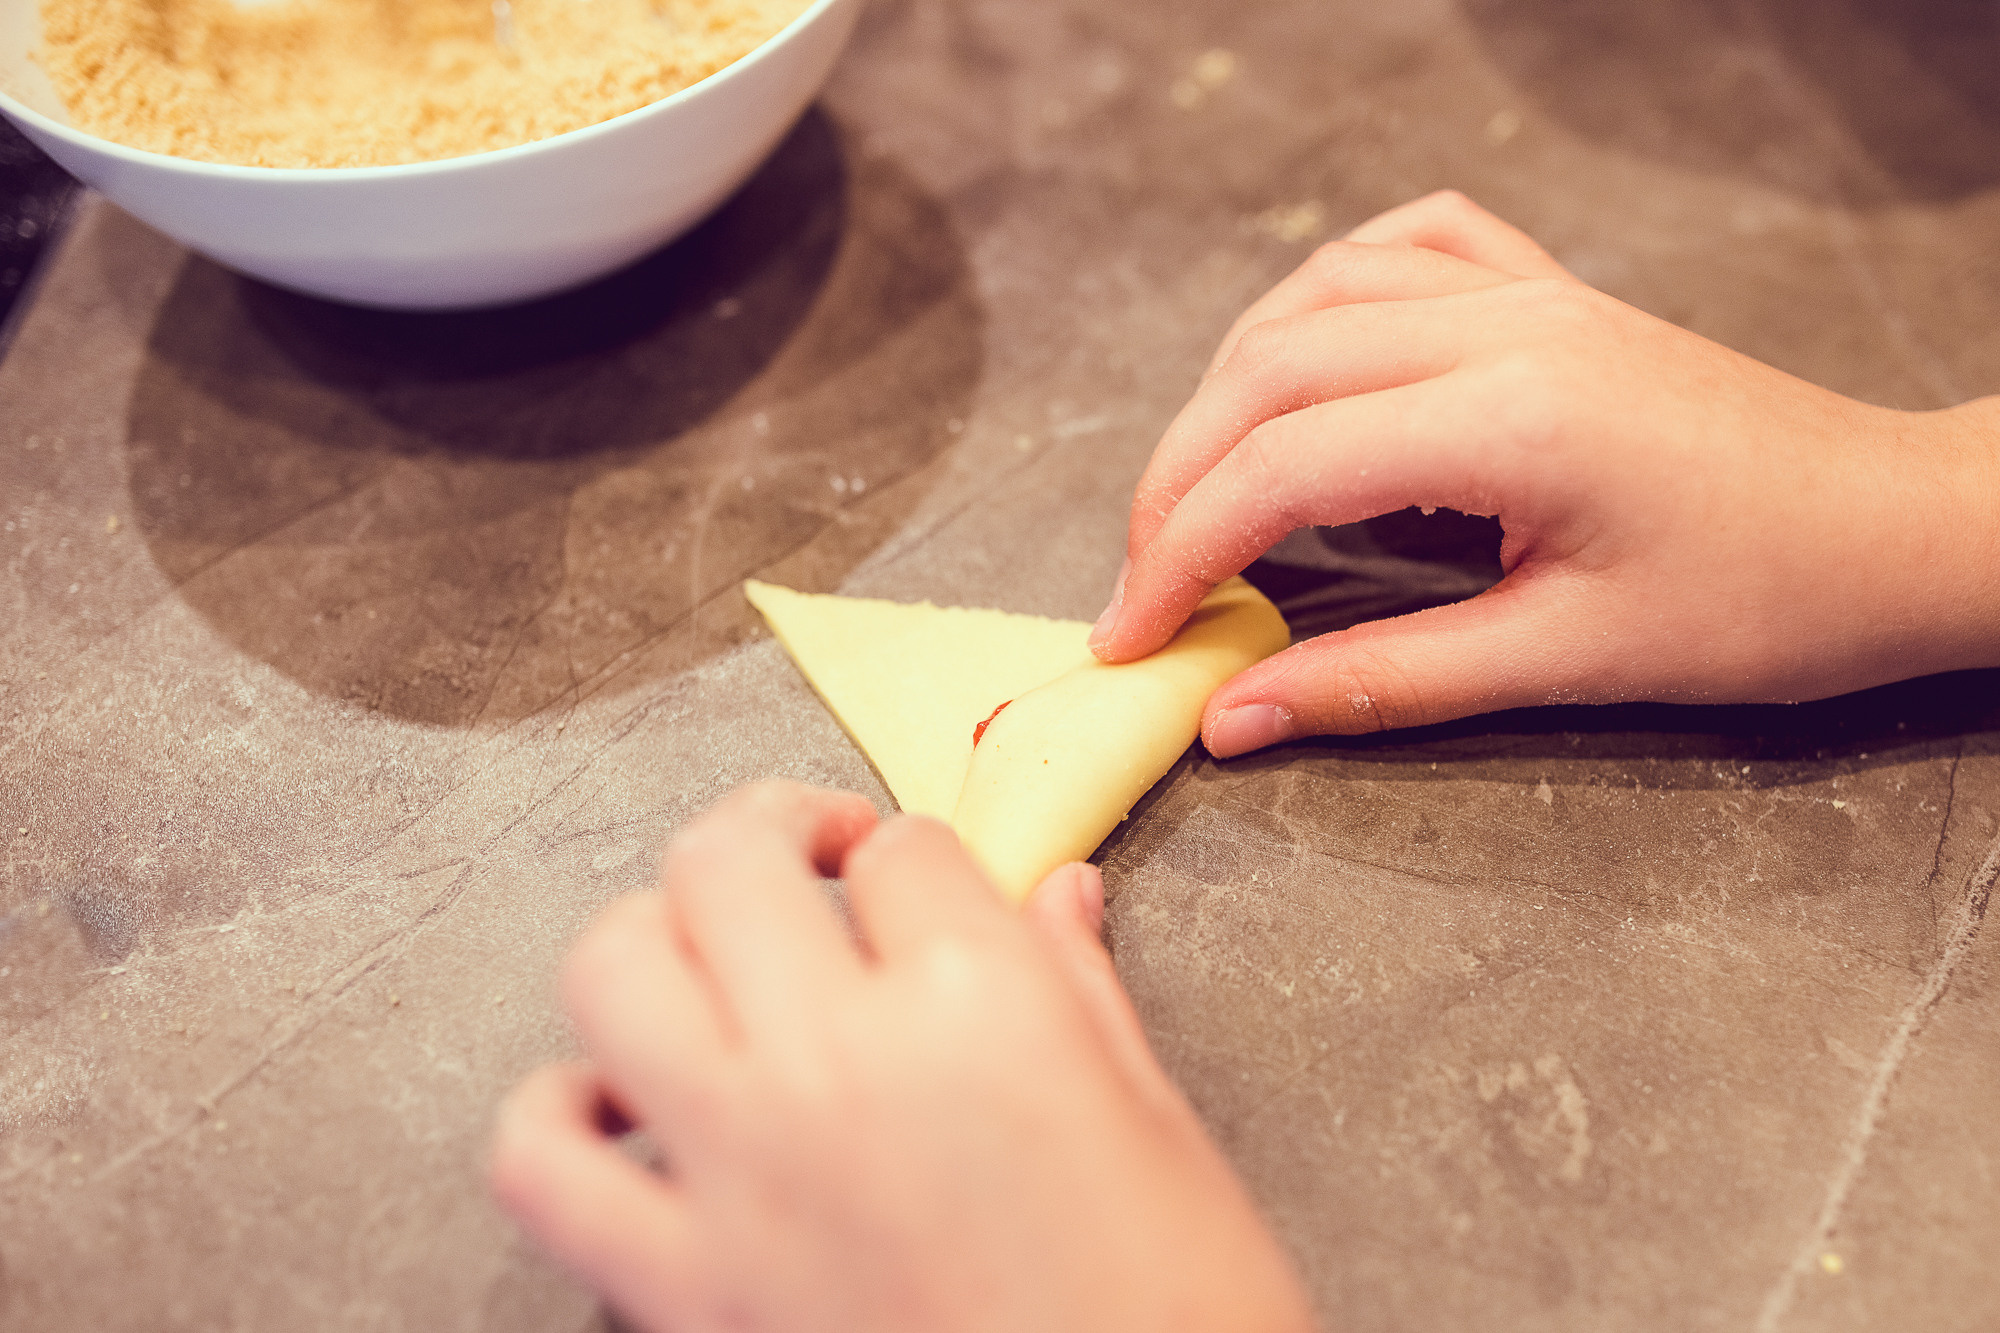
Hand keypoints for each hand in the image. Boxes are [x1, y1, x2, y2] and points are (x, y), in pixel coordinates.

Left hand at [491, 782, 1313, 1332]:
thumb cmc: (1177, 1316)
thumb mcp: (1161, 1134)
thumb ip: (1082, 991)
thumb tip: (1056, 892)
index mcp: (984, 1009)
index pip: (904, 852)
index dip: (918, 861)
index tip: (930, 895)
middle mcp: (839, 1062)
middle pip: (729, 859)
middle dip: (773, 832)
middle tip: (814, 863)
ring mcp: (738, 1173)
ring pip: (610, 966)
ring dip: (652, 937)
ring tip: (712, 962)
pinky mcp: (677, 1287)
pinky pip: (538, 1159)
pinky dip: (555, 1113)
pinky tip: (623, 1108)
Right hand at [1090, 190, 1999, 751]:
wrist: (1896, 528)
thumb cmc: (1766, 602)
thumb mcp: (1569, 661)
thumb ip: (1383, 682)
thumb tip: (1235, 720)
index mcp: (1510, 416)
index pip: (1280, 467)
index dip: (1177, 555)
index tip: (1130, 635)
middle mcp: (1503, 326)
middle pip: (1265, 373)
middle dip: (1175, 483)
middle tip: (1143, 584)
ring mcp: (1527, 293)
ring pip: (1311, 302)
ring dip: (1228, 395)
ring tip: (1200, 494)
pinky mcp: (1548, 291)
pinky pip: (1399, 249)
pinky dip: (1322, 300)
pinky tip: (1306, 360)